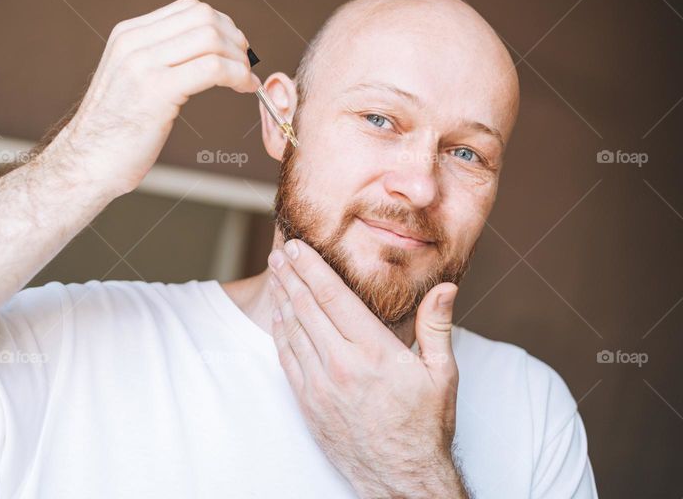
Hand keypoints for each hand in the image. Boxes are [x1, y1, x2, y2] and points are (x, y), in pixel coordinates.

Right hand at [62, 0, 258, 197]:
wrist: (86, 164)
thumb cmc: (114, 132)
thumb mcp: (130, 80)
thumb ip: (157, 59)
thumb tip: (202, 49)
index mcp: (128, 35)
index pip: (189, 8)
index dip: (222, 25)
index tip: (235, 50)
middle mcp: (133, 43)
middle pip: (204, 17)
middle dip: (235, 39)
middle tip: (245, 65)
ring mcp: (143, 64)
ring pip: (211, 38)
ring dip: (239, 58)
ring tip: (245, 80)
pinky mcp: (157, 90)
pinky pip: (212, 67)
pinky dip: (237, 75)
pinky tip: (244, 88)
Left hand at [267, 239, 467, 497]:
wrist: (401, 478)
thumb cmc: (425, 425)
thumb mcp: (442, 374)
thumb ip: (437, 326)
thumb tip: (447, 286)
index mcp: (375, 352)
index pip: (334, 296)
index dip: (312, 268)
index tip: (298, 247)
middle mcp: (342, 365)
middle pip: (307, 307)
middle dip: (291, 275)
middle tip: (279, 253)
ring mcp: (320, 385)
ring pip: (293, 330)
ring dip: (282, 298)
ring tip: (276, 275)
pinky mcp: (308, 403)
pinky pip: (287, 359)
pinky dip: (280, 332)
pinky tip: (278, 315)